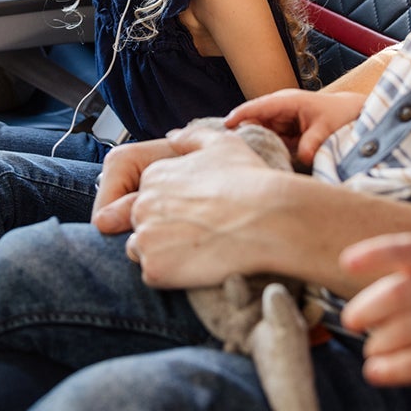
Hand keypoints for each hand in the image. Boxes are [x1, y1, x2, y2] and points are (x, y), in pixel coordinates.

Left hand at [96, 124, 287, 287]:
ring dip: (163, 251)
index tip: (197, 213)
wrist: (268, 220)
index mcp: (154, 176)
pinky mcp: (155, 268)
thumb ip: (192, 137)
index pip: (147, 197)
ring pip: (143, 250)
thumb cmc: (250, 182)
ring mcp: (147, 238)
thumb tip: (173, 136)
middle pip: (142, 223)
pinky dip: (171, 273)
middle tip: (200, 231)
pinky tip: (198, 262)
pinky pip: (153, 274)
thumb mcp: (223, 144)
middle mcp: (143, 205)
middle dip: (164, 229)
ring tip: (198, 247)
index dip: (173, 208)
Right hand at [225, 89, 365, 164]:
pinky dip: (264, 149)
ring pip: (259, 133)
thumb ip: (313, 142)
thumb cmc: (338, 114)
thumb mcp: (326, 128)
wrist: (351, 114)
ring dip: (253, 144)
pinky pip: (269, 141)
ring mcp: (280, 121)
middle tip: (230, 151)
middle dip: (242, 134)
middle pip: (253, 121)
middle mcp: (279, 109)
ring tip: (242, 159)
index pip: (258, 107)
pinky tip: (258, 160)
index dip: (241, 115)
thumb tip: (303, 158)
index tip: (225, 125)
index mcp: (287, 102)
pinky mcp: (284, 132)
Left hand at [339, 233, 410, 387]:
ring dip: (378, 342)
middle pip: (399, 294)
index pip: (407, 248)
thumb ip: (400, 284)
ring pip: (404, 330)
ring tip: (371, 349)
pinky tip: (373, 372)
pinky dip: (391, 368)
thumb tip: (356, 313)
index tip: (345, 263)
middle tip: (350, 321)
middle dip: (367, 309)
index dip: (375, 254)